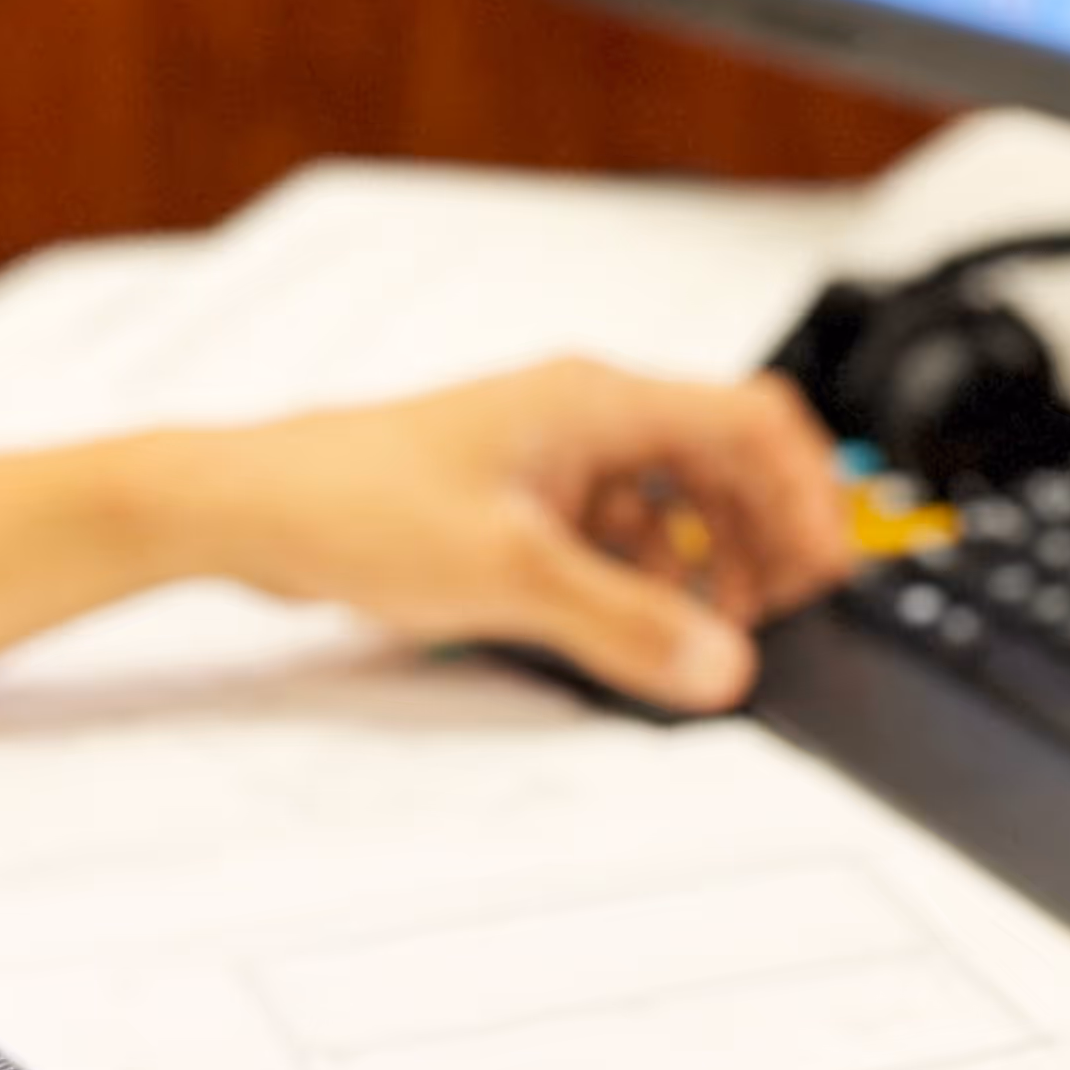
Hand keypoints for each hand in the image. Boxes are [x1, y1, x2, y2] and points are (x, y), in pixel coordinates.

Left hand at [177, 359, 853, 711]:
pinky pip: (614, 531)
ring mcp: (549, 457)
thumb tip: (722, 665)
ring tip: (704, 637)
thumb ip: (625, 625)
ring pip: (669, 500)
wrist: (246, 507)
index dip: (805, 496)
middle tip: (776, 617)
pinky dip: (640, 578)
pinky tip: (627, 632)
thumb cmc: (353, 503)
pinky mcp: (516, 499)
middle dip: (761, 537)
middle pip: (722, 461)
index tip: (823, 572)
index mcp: (598, 404)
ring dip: (701, 564)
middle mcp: (583, 417)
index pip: (753, 423)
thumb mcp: (511, 575)